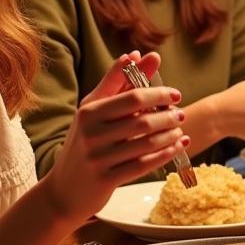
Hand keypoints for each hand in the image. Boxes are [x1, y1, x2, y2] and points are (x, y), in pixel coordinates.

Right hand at [47, 52, 186, 219]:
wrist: (63, 190)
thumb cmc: (85, 142)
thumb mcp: (94, 111)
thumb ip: (116, 82)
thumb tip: (136, 54)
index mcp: (89, 111)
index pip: (132, 96)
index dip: (159, 93)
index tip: (176, 94)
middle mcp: (91, 133)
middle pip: (142, 120)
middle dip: (167, 116)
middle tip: (180, 114)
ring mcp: (98, 157)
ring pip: (146, 143)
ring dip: (170, 135)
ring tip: (179, 130)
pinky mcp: (106, 179)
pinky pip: (144, 164)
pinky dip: (166, 154)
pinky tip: (178, 147)